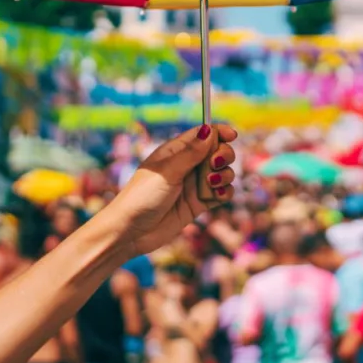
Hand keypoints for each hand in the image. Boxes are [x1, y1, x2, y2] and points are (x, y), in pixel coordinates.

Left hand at [109, 124, 237, 255]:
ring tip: (212, 184)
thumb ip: (191, 152)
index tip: (232, 135)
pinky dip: (225, 193)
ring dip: (225, 176)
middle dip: (224, 156)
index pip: (204, 134)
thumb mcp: (167, 171)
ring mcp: (195, 185)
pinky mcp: (200, 203)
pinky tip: (217, 196)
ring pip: (223, 173)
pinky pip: (222, 193)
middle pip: (218, 152)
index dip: (219, 132)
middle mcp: (188, 166)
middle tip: (215, 165)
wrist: (131, 232)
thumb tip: (210, 130)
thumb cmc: (142, 196)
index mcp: (177, 151)